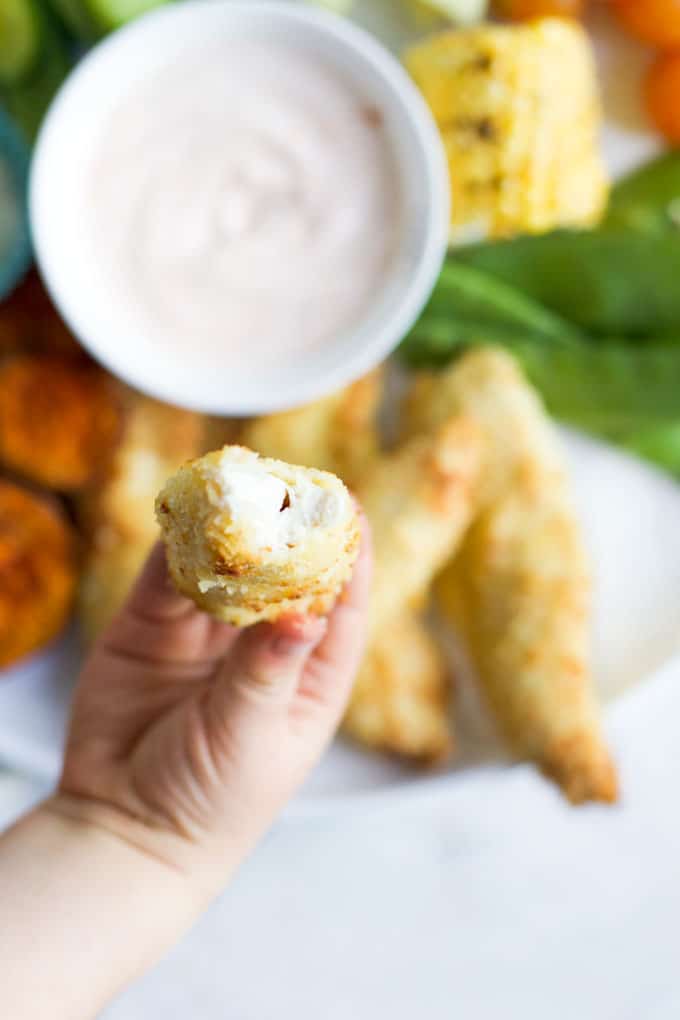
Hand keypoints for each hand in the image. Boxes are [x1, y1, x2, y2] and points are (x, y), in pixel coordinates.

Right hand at [57, 516, 371, 887]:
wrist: (123, 830)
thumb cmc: (212, 803)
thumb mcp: (252, 735)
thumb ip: (268, 669)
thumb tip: (304, 612)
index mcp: (309, 676)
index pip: (341, 606)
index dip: (348, 555)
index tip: (347, 507)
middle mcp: (262, 646)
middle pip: (283, 574)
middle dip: (286, 530)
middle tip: (285, 483)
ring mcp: (206, 635)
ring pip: (224, 567)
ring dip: (228, 532)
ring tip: (234, 488)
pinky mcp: (152, 628)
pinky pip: (166, 577)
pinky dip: (173, 546)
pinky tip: (182, 517)